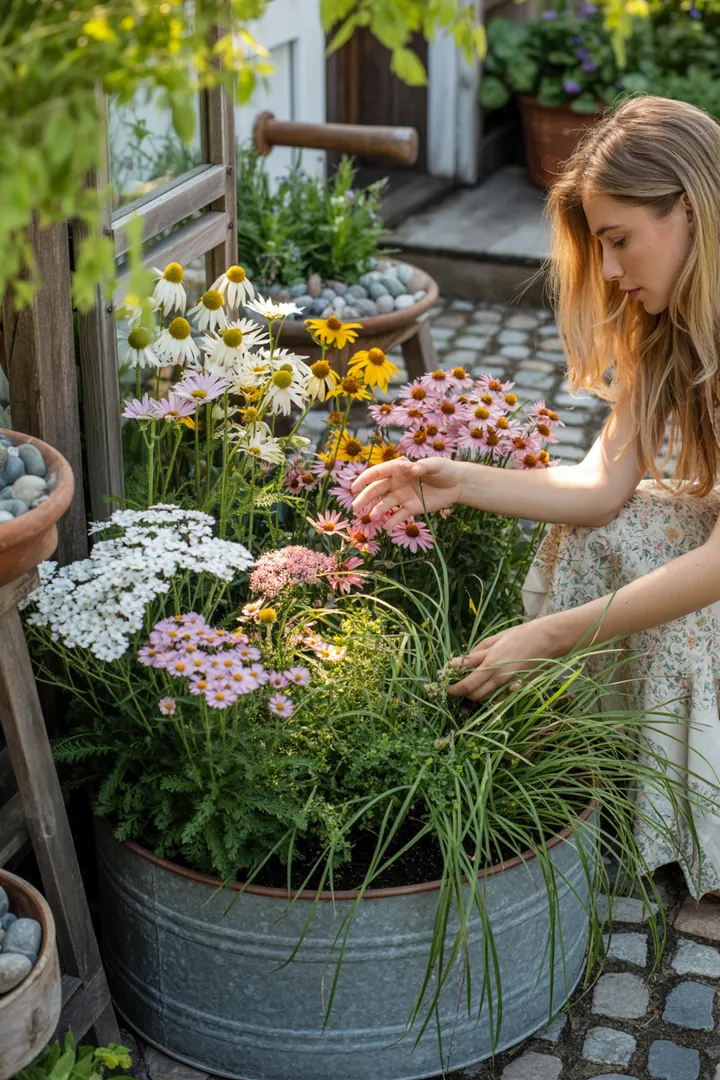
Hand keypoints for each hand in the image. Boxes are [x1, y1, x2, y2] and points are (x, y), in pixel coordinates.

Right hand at [350, 456, 464, 528]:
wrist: (457, 484)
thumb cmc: (445, 469)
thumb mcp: (436, 465)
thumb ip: (423, 466)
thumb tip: (412, 468)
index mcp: (399, 468)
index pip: (378, 473)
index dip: (365, 479)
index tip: (354, 487)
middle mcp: (397, 482)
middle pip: (376, 490)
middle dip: (364, 498)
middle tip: (355, 508)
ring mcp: (403, 496)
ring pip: (385, 504)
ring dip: (377, 510)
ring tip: (372, 517)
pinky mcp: (411, 508)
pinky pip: (399, 516)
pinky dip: (392, 522)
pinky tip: (386, 528)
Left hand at [447, 615, 570, 701]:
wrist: (548, 640)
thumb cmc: (522, 635)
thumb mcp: (497, 638)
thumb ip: (479, 650)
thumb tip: (464, 659)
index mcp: (491, 662)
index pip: (467, 682)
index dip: (454, 687)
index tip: (446, 685)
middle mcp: (499, 676)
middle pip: (474, 694)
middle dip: (462, 693)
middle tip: (455, 688)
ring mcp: (510, 683)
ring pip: (486, 698)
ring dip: (475, 695)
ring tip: (470, 688)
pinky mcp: (520, 687)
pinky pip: (501, 698)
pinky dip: (492, 697)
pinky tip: (488, 689)